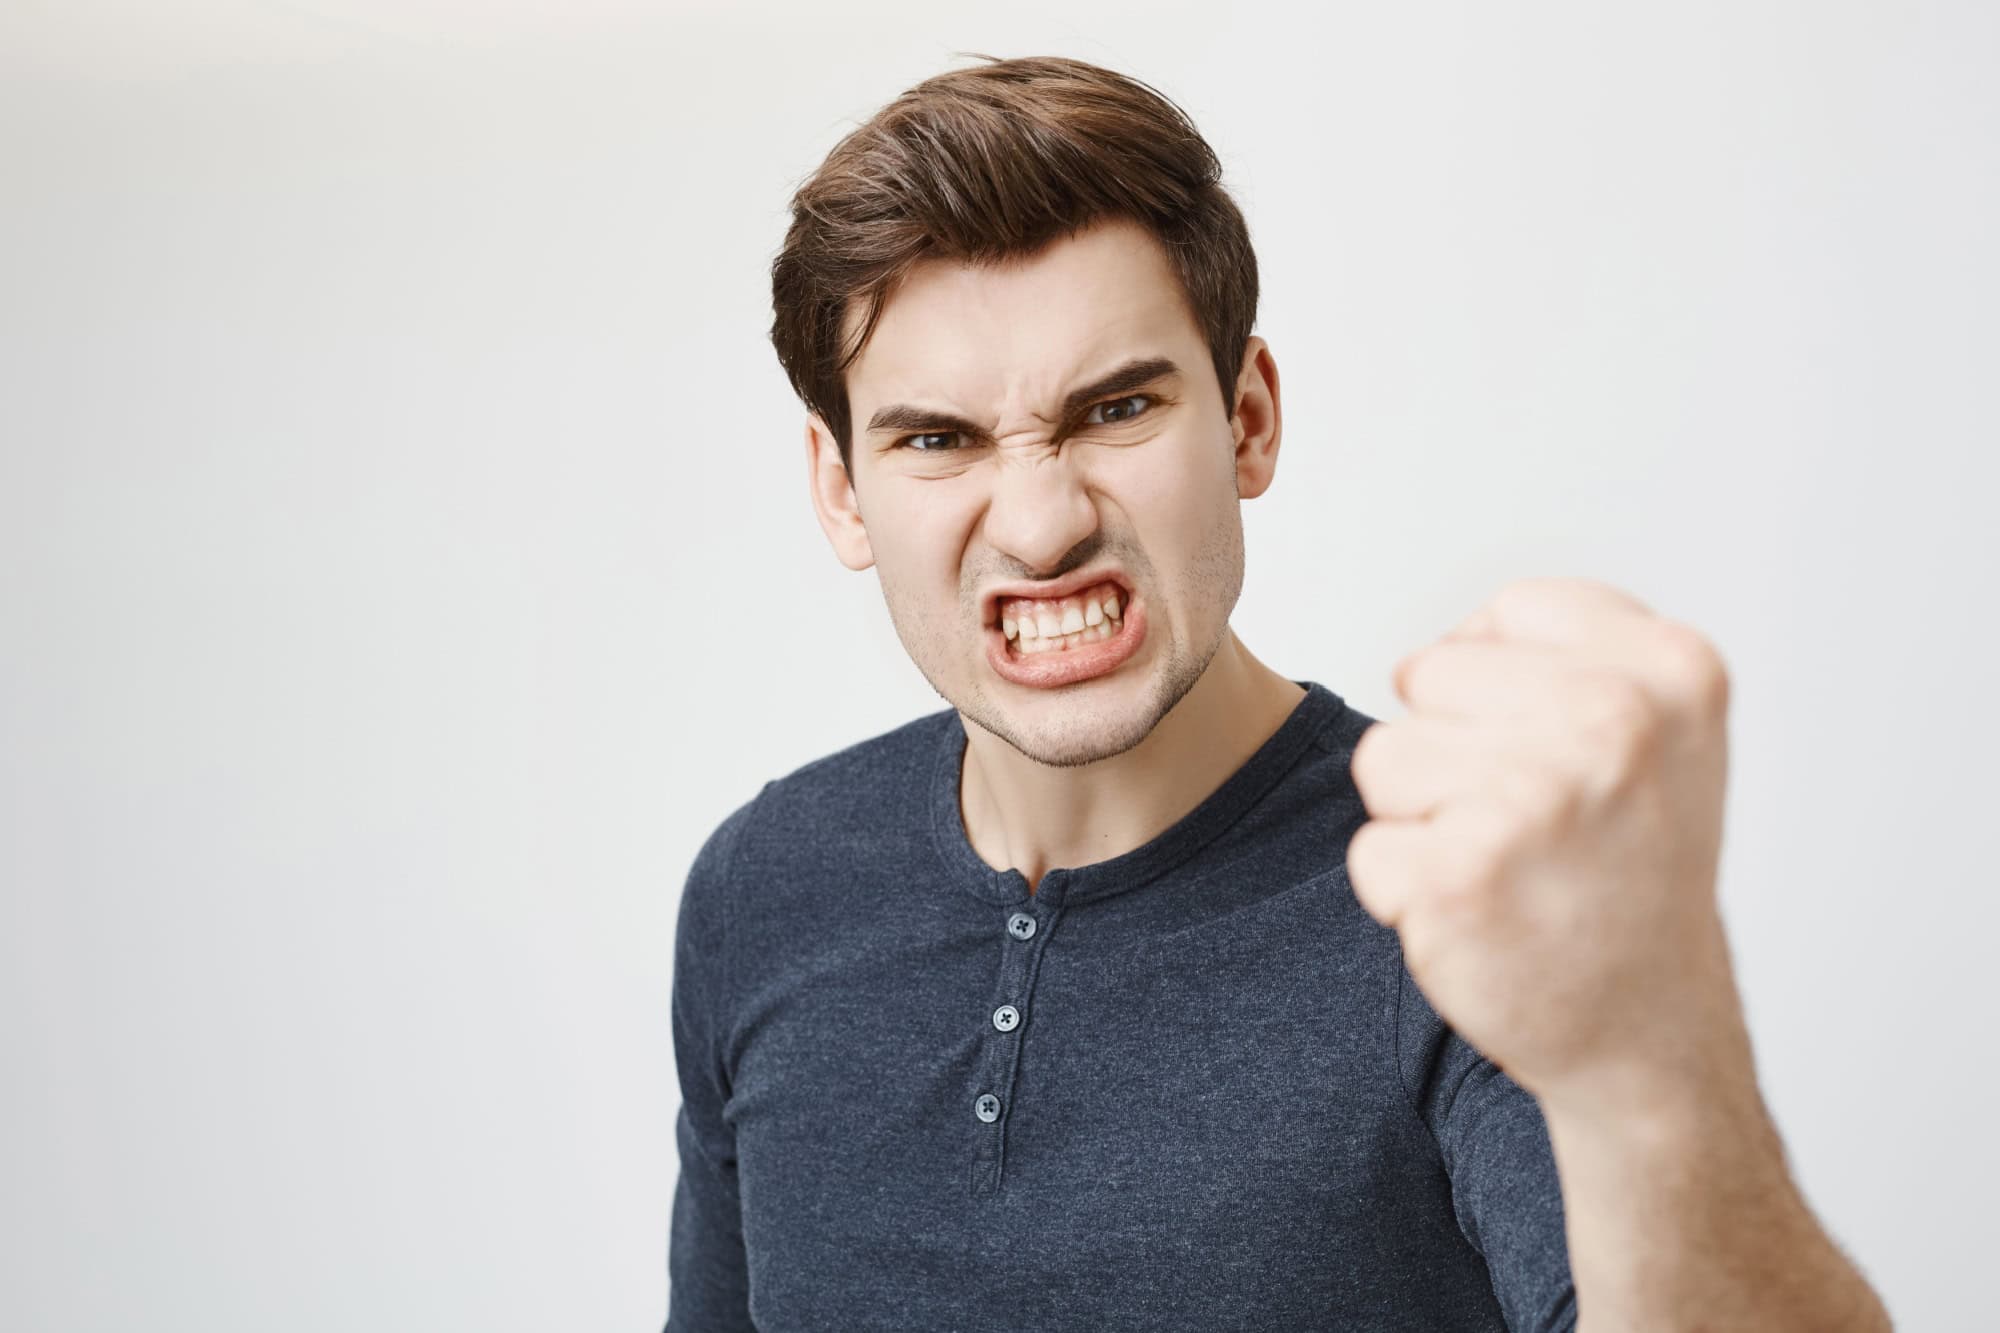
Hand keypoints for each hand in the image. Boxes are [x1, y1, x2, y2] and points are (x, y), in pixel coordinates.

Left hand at [1347, 576, 1745, 1112]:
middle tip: (1533, 822)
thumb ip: (1566, 653)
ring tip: (1506, 862)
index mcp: (1669, 668)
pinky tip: (1483, 915)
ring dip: (1423, 816)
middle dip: (1454, 746)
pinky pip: (1371, 847)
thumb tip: (1432, 652)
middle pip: (1429, 675)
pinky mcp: (1461, 879)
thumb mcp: (1659, 729)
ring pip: (1383, 756)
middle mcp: (1612, 722)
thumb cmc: (1632, 870)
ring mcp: (1534, 800)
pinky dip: (1407, 891)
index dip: (1506, 685)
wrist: (1650, 1029)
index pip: (1506, 614)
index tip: (1564, 755)